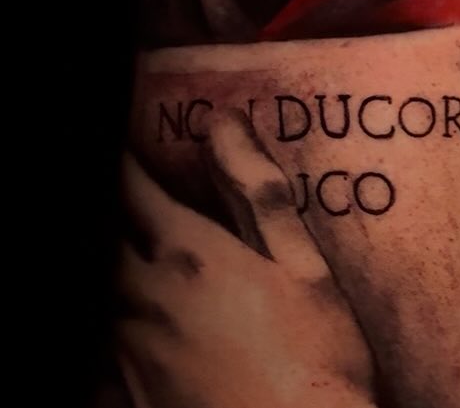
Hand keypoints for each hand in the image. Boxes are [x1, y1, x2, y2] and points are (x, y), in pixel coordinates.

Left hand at [117, 111, 376, 407]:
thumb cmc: (315, 359)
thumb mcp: (304, 266)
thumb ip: (258, 193)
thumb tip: (225, 124)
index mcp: (189, 258)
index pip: (133, 190)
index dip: (124, 164)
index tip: (121, 140)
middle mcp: (144, 299)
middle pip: (102, 237)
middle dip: (112, 211)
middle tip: (127, 202)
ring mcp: (127, 353)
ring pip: (99, 289)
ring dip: (112, 260)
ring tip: (132, 251)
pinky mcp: (123, 396)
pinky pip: (98, 346)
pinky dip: (109, 320)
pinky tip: (135, 319)